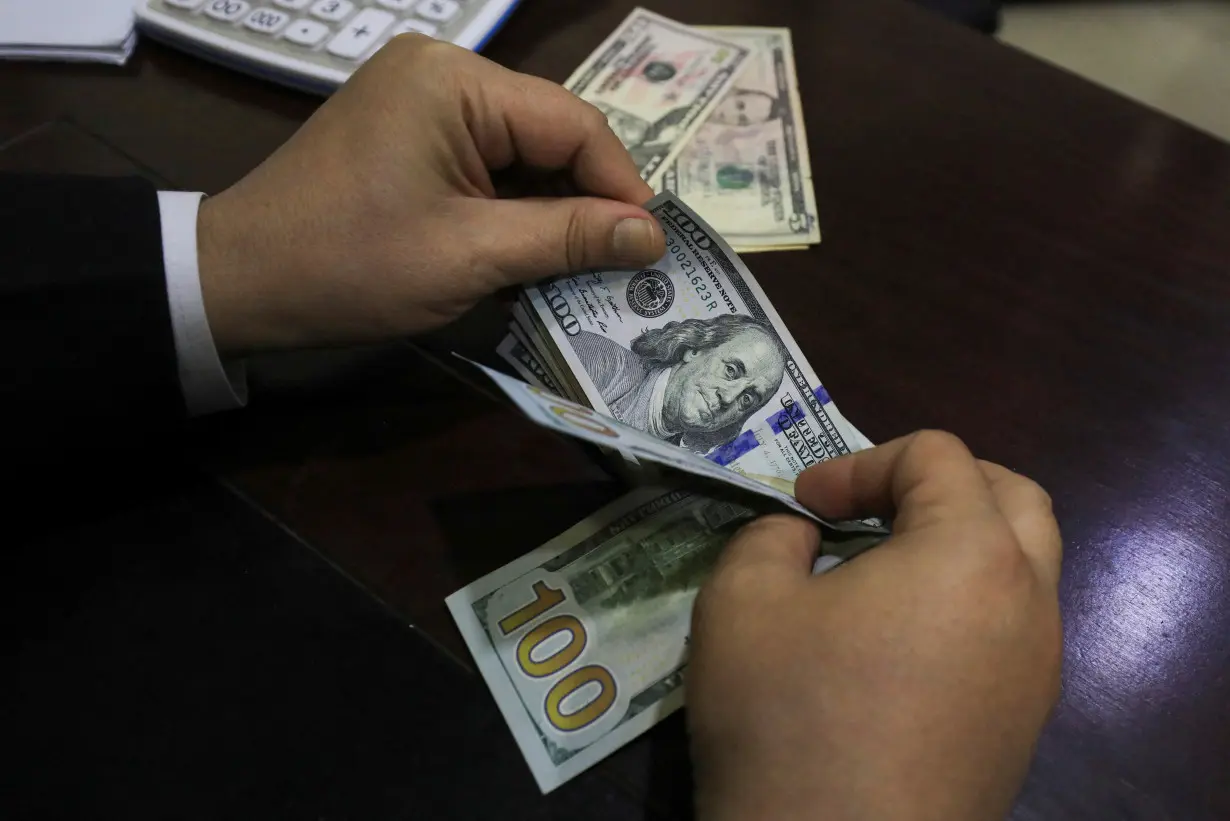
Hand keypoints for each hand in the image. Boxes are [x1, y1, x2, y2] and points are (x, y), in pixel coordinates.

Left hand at [196, 35, 664, 355]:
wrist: (240, 282)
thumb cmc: (352, 266)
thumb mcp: (470, 256)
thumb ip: (567, 237)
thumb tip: (652, 235)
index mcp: (454, 81)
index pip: (571, 123)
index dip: (620, 185)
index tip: (653, 246)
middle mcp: (441, 72)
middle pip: (548, 133)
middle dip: (586, 200)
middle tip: (624, 263)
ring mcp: (419, 100)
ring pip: (520, 153)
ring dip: (550, 211)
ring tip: (582, 267)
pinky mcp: (407, 133)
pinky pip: (483, 164)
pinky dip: (510, 209)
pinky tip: (529, 254)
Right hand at [687, 431, 1062, 820]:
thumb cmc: (790, 719)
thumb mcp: (741, 602)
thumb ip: (771, 538)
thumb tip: (803, 537)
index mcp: (970, 551)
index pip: (937, 456)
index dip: (858, 461)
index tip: (803, 506)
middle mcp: (1028, 600)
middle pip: (1012, 496)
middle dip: (936, 483)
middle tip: (867, 509)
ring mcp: (1037, 668)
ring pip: (1023, 564)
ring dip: (957, 542)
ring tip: (880, 572)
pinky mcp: (1025, 724)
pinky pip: (1011, 628)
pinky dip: (965, 602)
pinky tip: (896, 644)